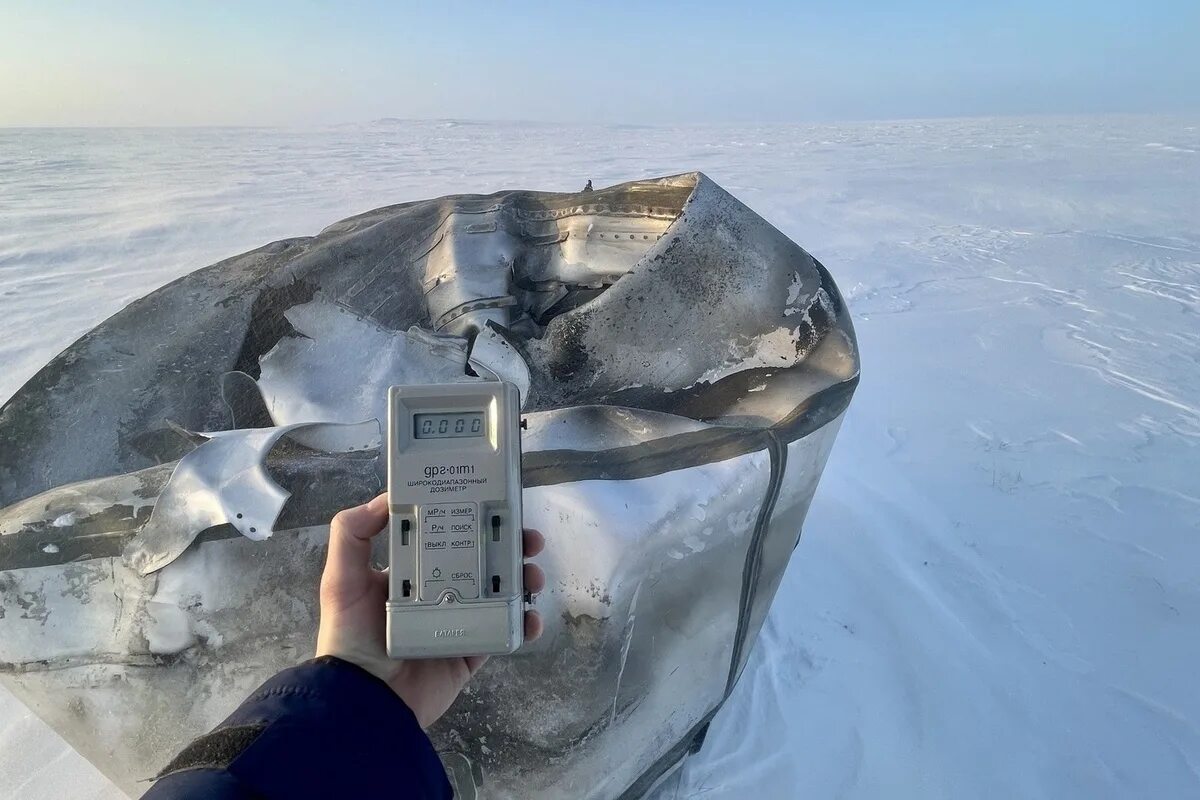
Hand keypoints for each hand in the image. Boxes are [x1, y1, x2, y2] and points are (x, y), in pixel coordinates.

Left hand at [316, 493, 544, 727]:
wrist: (365, 701)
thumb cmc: (352, 638)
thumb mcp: (341, 581)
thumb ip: (351, 535)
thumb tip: (386, 498)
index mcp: (410, 573)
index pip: (446, 537)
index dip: (472, 518)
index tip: (495, 504)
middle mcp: (437, 593)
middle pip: (482, 561)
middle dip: (509, 547)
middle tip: (528, 539)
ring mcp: (457, 623)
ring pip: (500, 594)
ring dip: (522, 581)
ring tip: (532, 576)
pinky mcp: (470, 653)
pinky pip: (503, 634)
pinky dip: (522, 624)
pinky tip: (531, 617)